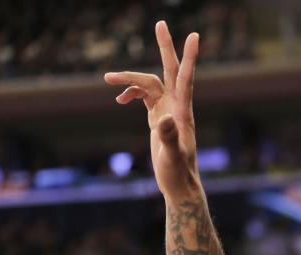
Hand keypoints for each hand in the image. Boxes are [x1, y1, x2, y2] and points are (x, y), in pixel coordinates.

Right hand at [105, 21, 200, 199]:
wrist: (179, 185)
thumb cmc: (177, 173)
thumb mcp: (171, 157)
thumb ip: (168, 138)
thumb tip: (163, 120)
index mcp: (183, 112)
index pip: (185, 78)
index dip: (188, 56)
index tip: (193, 34)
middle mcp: (177, 107)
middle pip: (170, 70)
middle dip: (165, 47)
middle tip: (160, 23)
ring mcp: (168, 111)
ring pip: (149, 84)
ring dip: (129, 80)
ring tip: (106, 79)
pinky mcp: (158, 119)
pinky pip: (144, 98)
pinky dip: (131, 94)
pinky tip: (118, 100)